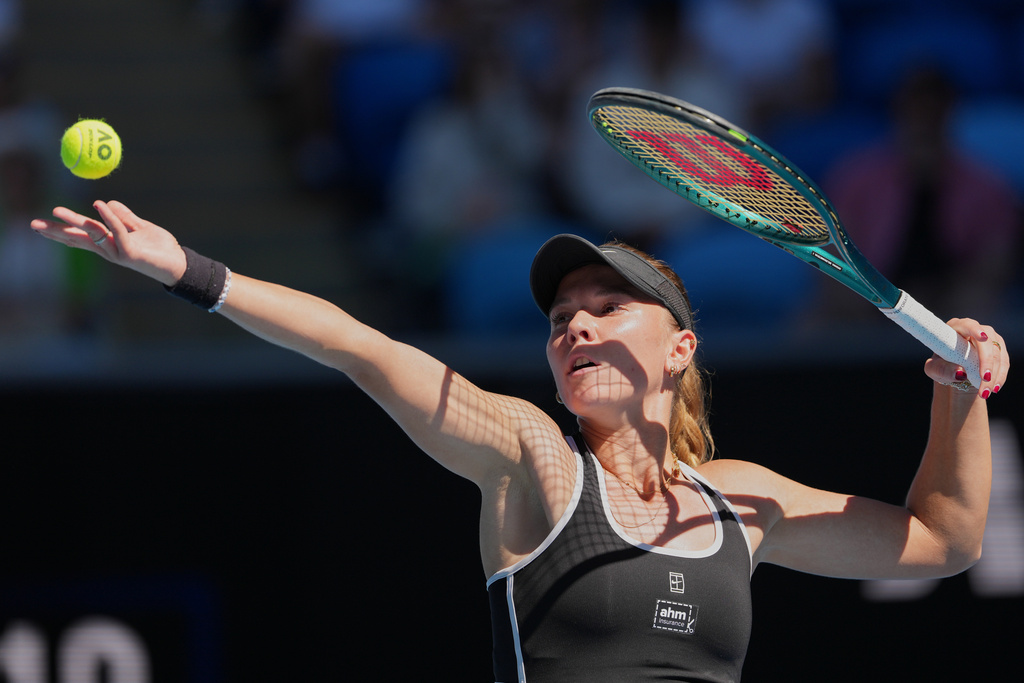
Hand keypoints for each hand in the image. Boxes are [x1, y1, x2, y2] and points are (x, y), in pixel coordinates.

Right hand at [31, 200, 186, 285]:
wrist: (179, 263)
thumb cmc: (160, 248)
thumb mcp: (140, 228)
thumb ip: (125, 217)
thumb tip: (107, 203)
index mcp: (108, 243)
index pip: (80, 235)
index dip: (61, 229)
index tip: (40, 224)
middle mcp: (109, 249)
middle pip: (78, 238)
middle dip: (56, 231)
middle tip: (33, 224)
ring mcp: (118, 253)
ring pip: (92, 234)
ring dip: (75, 221)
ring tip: (56, 211)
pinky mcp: (130, 254)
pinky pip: (116, 232)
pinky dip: (109, 218)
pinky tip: (99, 205)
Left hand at [924, 318, 1008, 398]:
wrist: (954, 372)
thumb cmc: (941, 366)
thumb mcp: (934, 369)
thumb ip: (942, 370)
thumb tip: (960, 373)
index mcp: (955, 328)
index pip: (967, 325)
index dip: (975, 330)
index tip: (982, 337)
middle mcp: (975, 330)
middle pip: (986, 342)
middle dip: (987, 362)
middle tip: (984, 379)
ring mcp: (990, 338)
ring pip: (997, 354)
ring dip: (994, 374)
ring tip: (984, 391)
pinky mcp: (999, 349)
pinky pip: (1004, 362)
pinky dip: (1000, 376)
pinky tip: (994, 388)